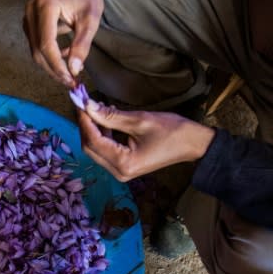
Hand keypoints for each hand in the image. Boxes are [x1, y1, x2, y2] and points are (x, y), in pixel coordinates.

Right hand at [24, 0, 104, 86]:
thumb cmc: (88, 0)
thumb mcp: (91, 22)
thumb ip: (82, 45)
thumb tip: (73, 70)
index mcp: (46, 5)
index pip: (47, 43)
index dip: (57, 65)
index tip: (70, 79)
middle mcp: (31, 10)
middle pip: (38, 49)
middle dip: (54, 69)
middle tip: (69, 82)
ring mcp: (27, 17)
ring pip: (35, 51)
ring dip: (51, 66)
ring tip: (68, 75)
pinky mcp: (29, 24)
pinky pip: (36, 46)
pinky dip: (49, 58)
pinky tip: (64, 61)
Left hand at [78, 101, 215, 181]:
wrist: (193, 144)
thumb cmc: (172, 131)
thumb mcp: (140, 120)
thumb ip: (111, 116)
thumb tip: (88, 106)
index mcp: (124, 163)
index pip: (93, 141)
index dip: (84, 120)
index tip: (79, 101)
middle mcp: (119, 172)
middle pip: (91, 148)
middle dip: (85, 125)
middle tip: (82, 103)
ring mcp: (121, 171)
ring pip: (96, 149)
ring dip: (92, 128)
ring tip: (93, 107)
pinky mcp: (124, 166)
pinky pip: (106, 150)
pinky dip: (102, 134)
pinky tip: (104, 118)